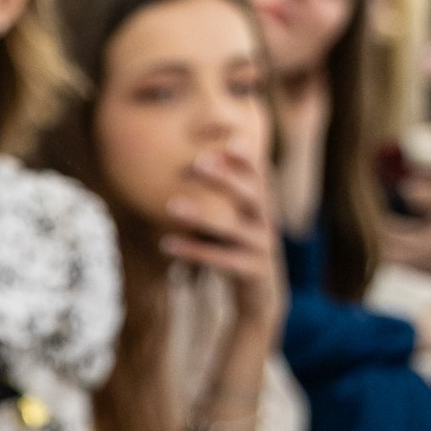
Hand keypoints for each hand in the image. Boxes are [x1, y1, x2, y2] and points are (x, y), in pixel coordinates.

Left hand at [163, 149, 283, 331]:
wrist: (260, 291)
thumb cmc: (238, 244)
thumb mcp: (236, 216)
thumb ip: (224, 192)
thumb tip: (194, 158)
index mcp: (262, 204)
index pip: (259, 176)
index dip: (247, 159)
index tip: (229, 139)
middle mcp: (265, 221)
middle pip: (250, 195)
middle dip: (225, 178)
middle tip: (196, 162)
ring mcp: (261, 246)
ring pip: (233, 228)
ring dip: (201, 215)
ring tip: (170, 205)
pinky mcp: (251, 271)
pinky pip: (220, 260)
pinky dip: (193, 250)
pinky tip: (165, 243)